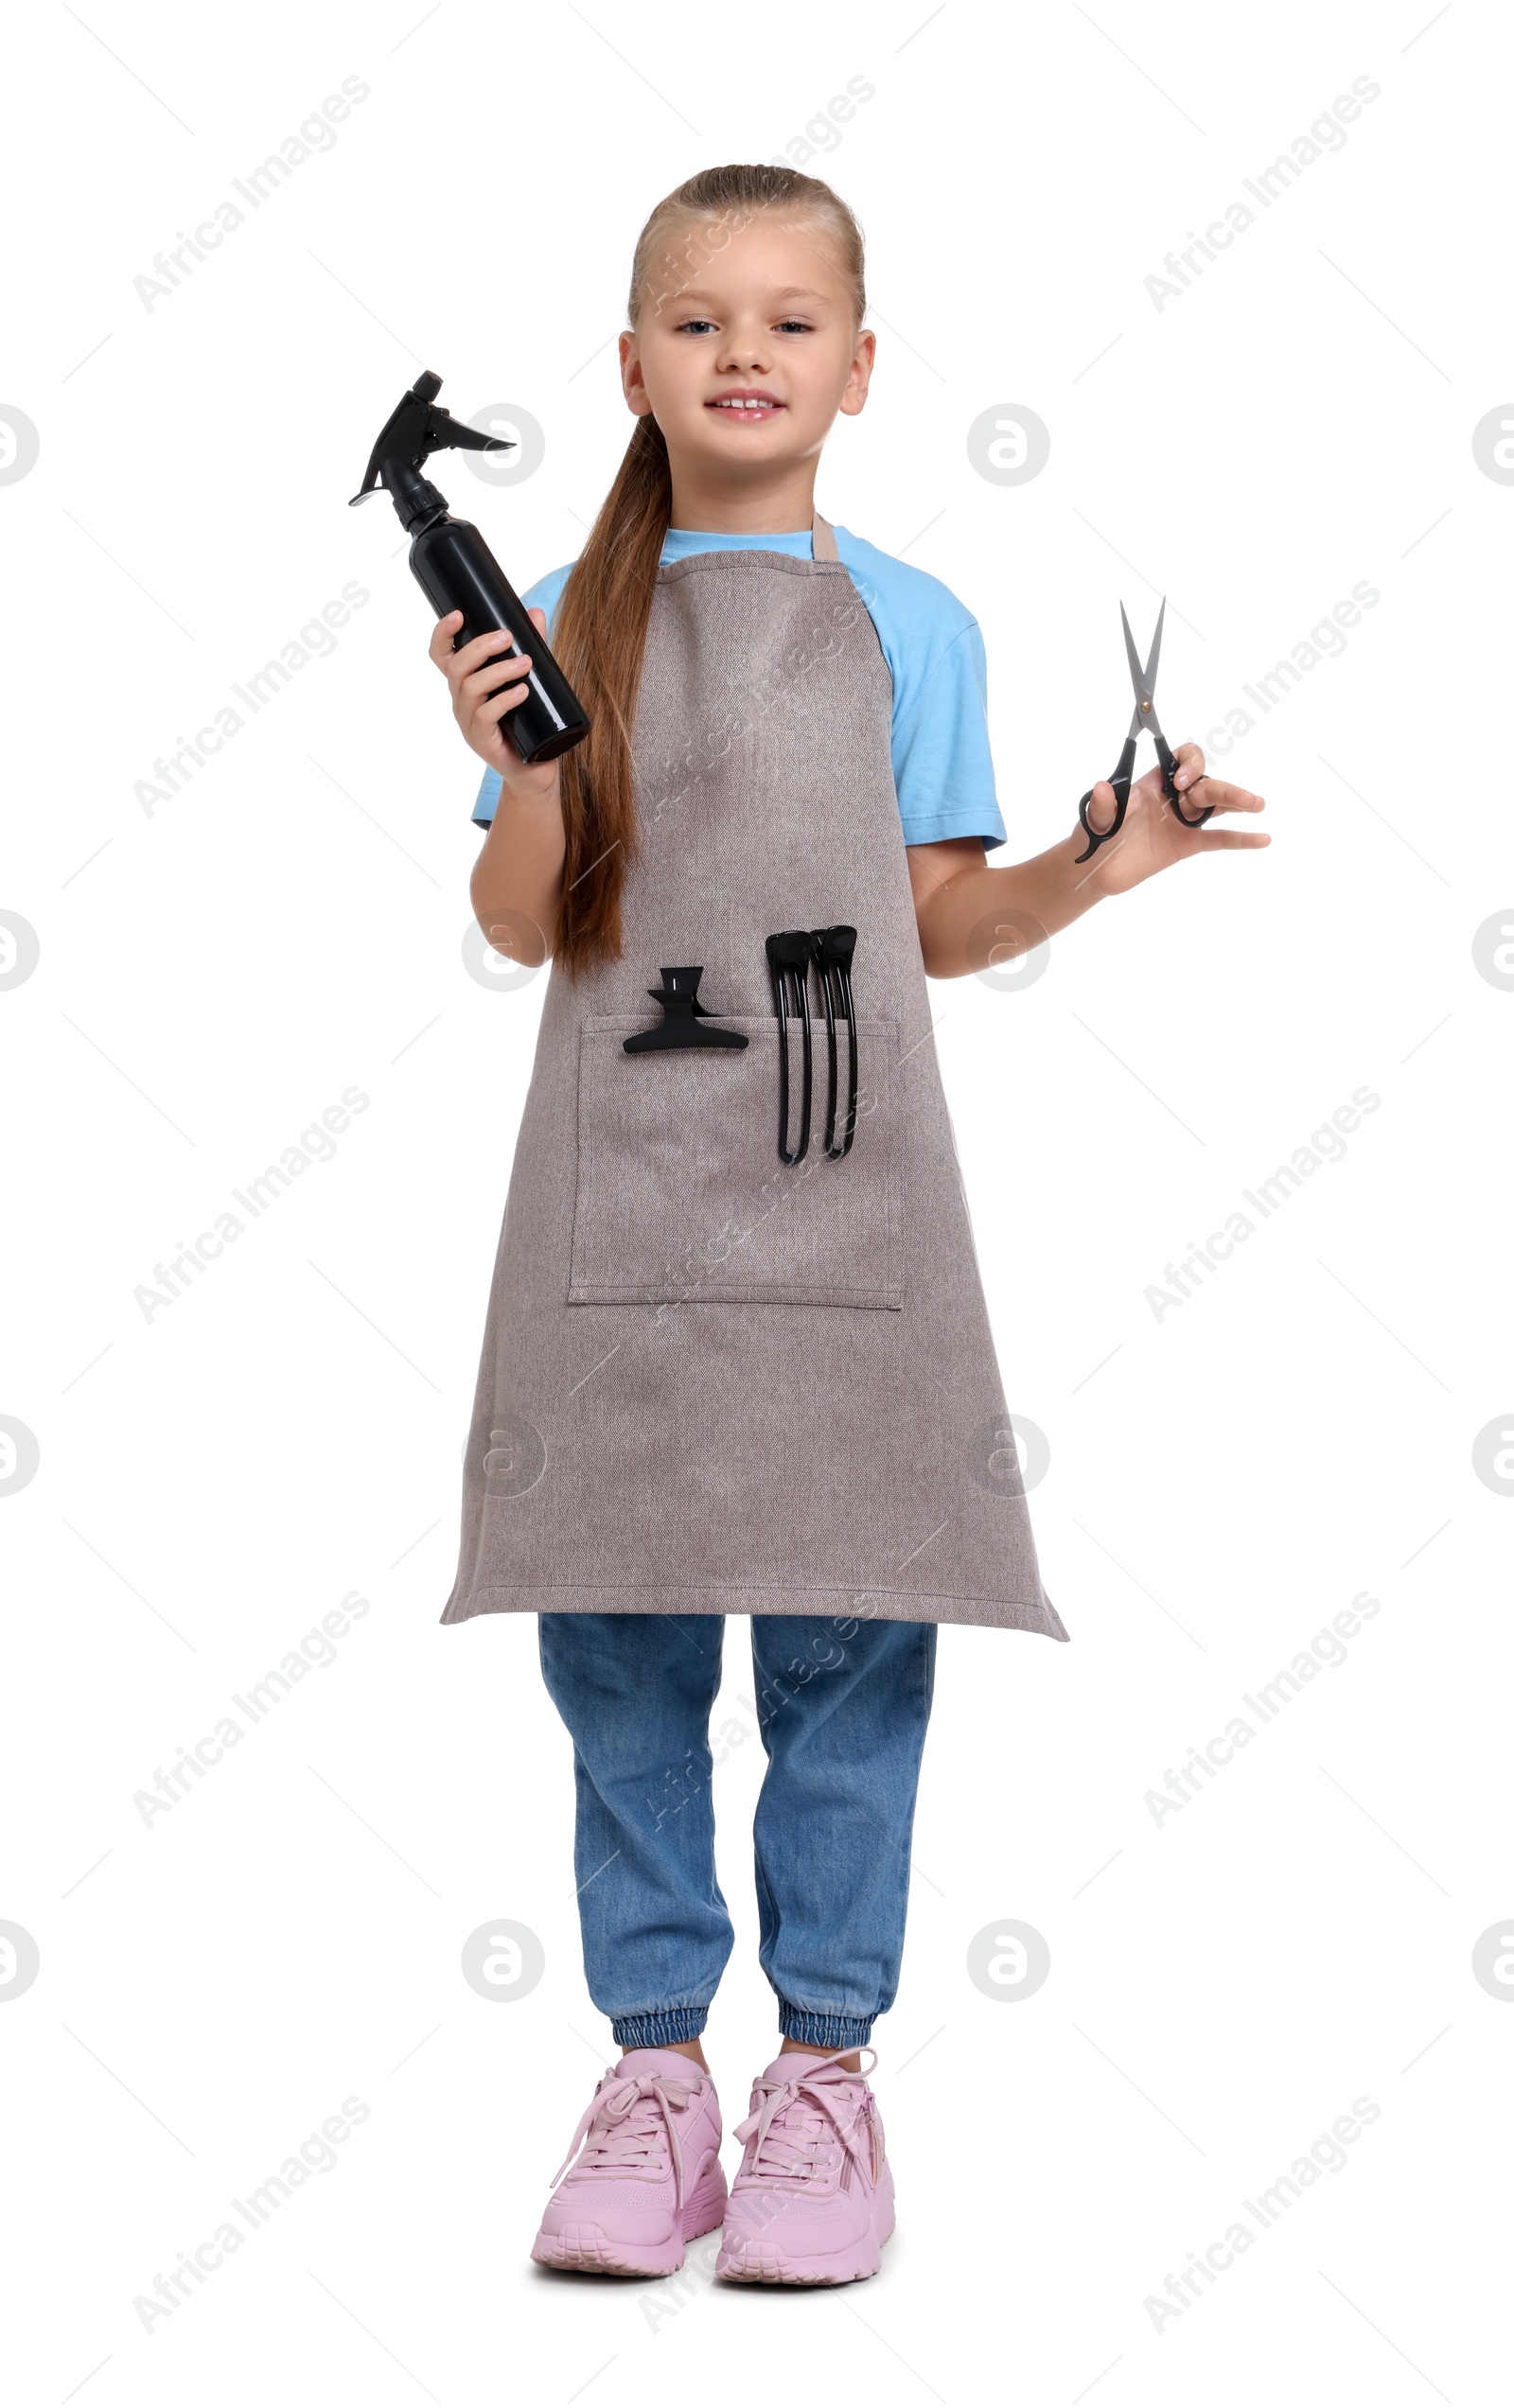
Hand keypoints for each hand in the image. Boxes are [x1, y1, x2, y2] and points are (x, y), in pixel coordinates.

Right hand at [429, 606, 561, 805]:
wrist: (534, 769)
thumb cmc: (528, 721)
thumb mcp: (529, 680)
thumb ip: (531, 647)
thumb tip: (535, 611)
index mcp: (465, 683)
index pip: (441, 655)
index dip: (442, 634)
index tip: (458, 614)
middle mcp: (461, 701)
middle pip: (456, 667)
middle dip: (480, 647)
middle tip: (507, 637)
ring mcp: (468, 723)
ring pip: (470, 689)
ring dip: (498, 672)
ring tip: (525, 664)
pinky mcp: (482, 742)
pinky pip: (485, 716)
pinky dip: (504, 701)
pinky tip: (522, 692)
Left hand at [1077, 744, 1266, 894]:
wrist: (1093, 871)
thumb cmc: (1092, 837)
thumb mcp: (1093, 818)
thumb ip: (1102, 805)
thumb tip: (1103, 788)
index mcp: (1153, 783)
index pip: (1181, 758)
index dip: (1189, 763)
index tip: (1181, 782)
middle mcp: (1172, 798)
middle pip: (1205, 783)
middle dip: (1221, 787)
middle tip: (1234, 798)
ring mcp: (1181, 822)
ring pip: (1216, 807)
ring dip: (1237, 802)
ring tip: (1257, 804)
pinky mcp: (1185, 846)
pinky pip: (1217, 839)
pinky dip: (1240, 839)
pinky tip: (1261, 839)